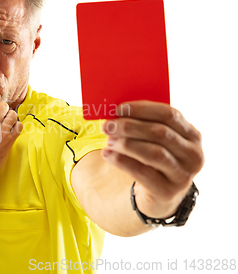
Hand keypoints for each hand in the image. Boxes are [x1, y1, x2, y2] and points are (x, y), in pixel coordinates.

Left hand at [101, 101, 203, 218]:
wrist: (160, 194)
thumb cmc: (155, 158)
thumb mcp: (157, 141)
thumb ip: (145, 124)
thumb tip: (116, 113)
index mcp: (193, 136)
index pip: (170, 115)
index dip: (143, 109)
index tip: (119, 108)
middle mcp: (194, 155)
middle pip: (160, 133)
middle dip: (129, 127)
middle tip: (107, 126)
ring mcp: (183, 175)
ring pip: (153, 153)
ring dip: (126, 144)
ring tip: (108, 141)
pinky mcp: (168, 192)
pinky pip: (142, 173)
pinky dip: (121, 161)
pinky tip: (107, 154)